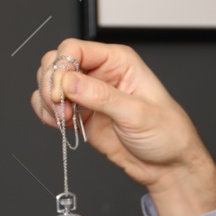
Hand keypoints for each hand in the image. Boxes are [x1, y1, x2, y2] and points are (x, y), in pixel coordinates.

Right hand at [30, 39, 215, 215]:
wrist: (168, 166)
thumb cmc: (167, 133)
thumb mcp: (137, 113)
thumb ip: (101, 96)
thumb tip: (69, 81)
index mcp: (118, 62)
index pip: (74, 49)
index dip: (61, 68)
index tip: (61, 93)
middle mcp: (100, 73)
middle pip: (56, 63)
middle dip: (51, 85)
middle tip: (61, 108)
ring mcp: (88, 95)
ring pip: (50, 84)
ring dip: (48, 101)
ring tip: (64, 119)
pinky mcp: (81, 115)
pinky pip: (51, 107)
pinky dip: (47, 114)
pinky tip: (60, 124)